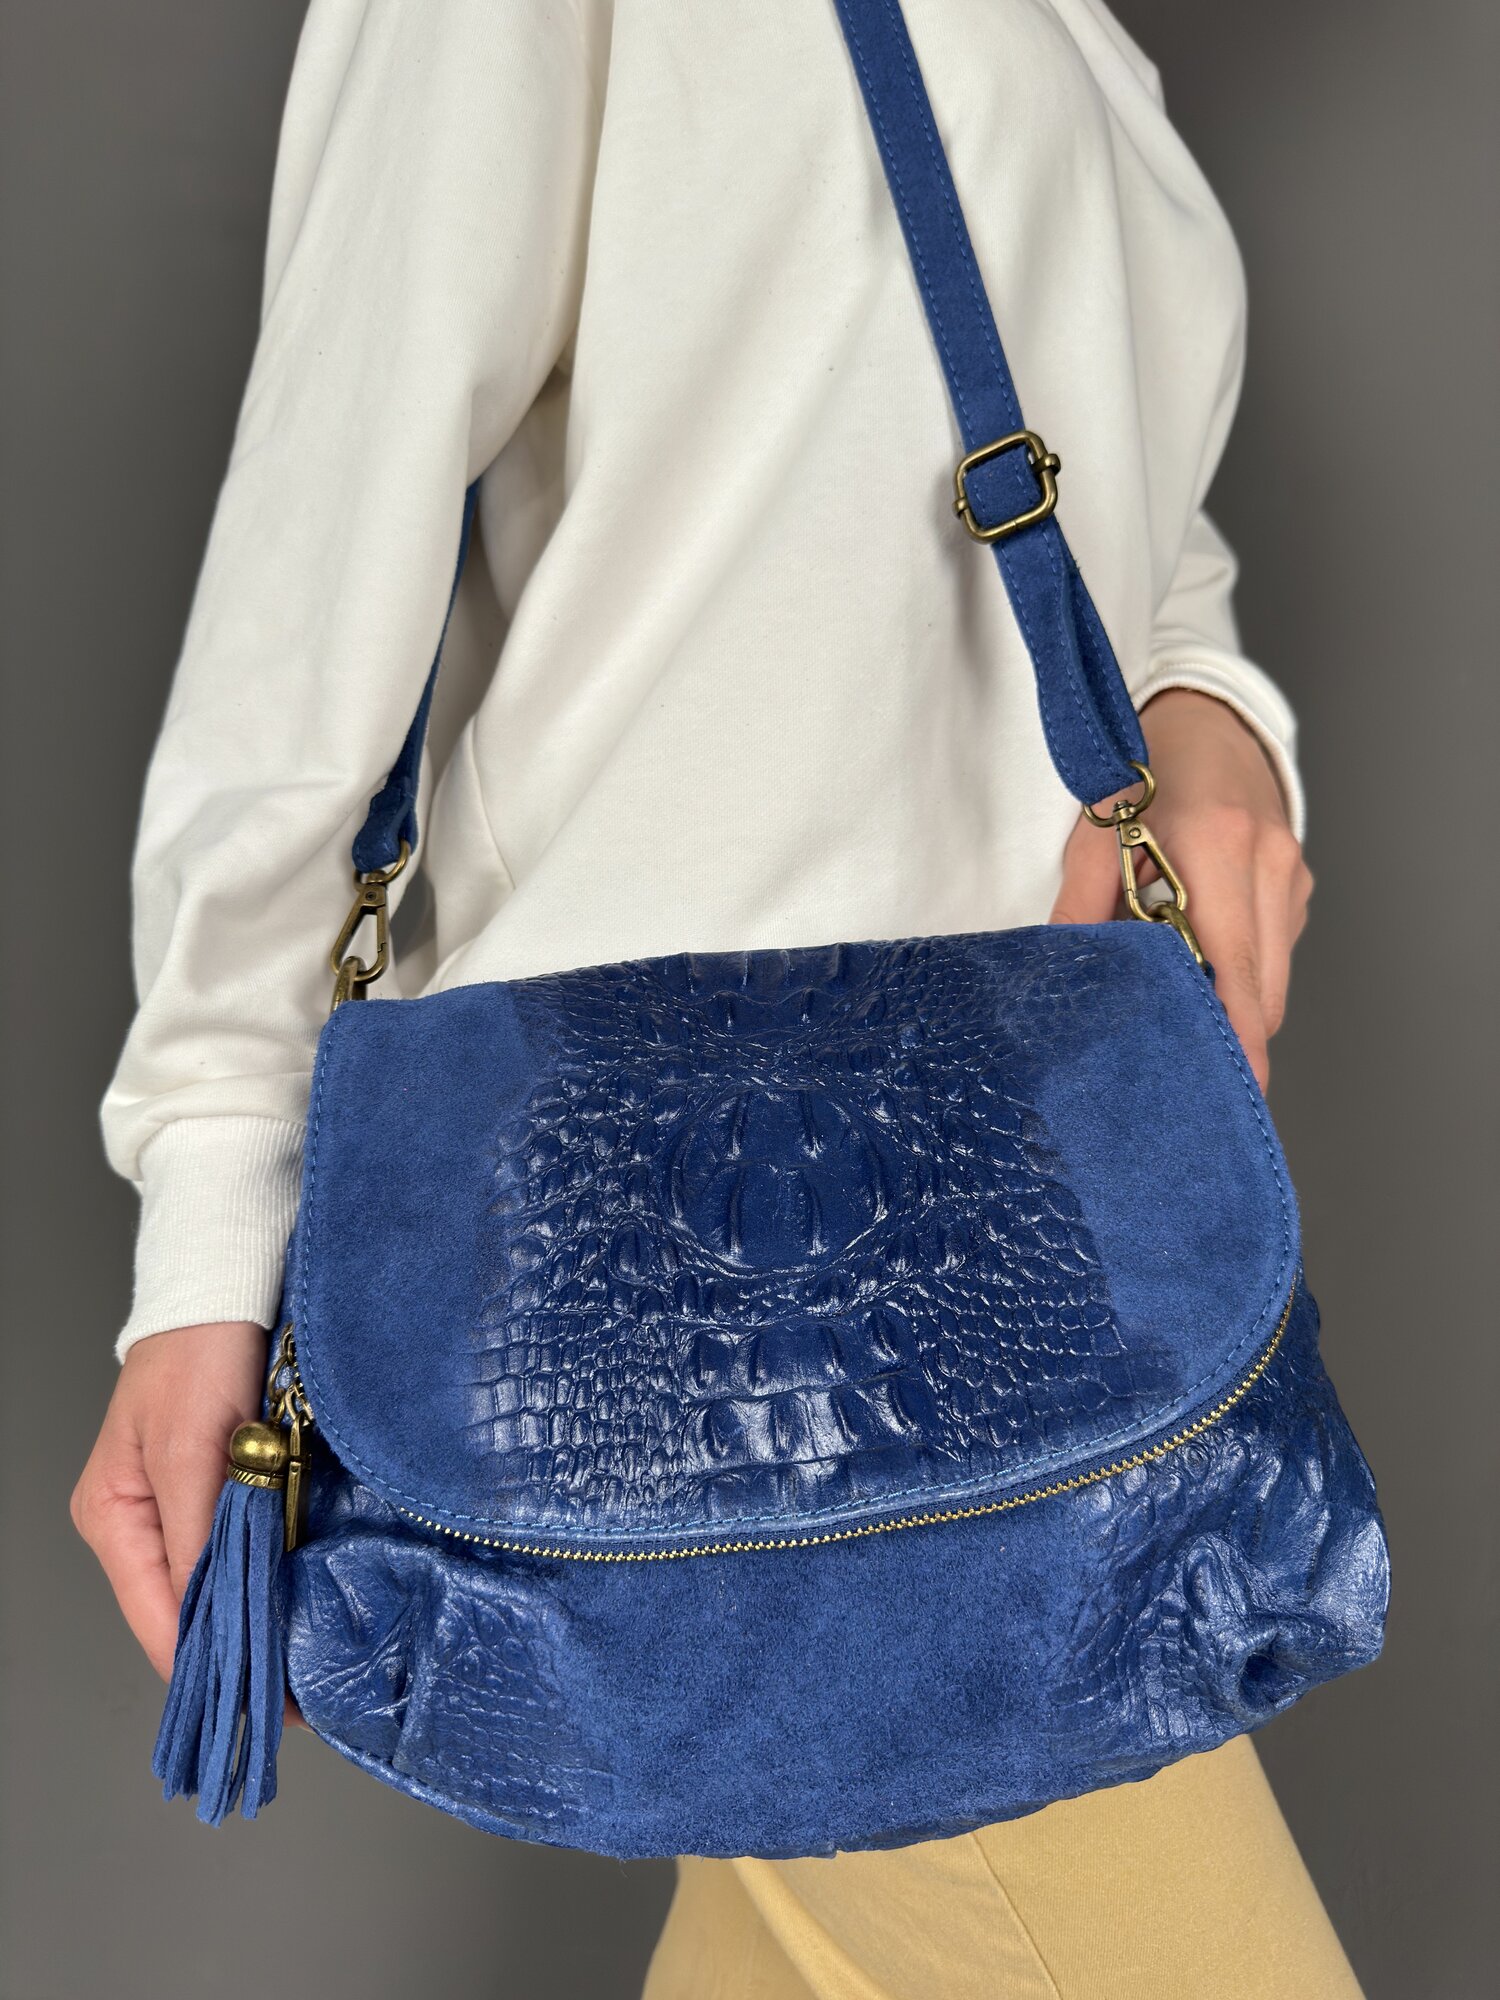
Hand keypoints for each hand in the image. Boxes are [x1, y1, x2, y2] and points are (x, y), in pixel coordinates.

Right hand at [71, 1322, 270, 1680]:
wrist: (225, 1287)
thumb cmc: (197, 1351)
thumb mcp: (194, 1447)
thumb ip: (199, 1532)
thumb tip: (210, 1612)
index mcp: (113, 1517)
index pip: (157, 1619)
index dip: (208, 1665)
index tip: (266, 1704)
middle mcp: (137, 1520)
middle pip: (182, 1611)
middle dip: (235, 1649)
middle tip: (298, 1691)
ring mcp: (176, 1506)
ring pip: (212, 1584)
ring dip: (253, 1615)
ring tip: (303, 1656)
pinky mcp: (216, 1485)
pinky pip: (235, 1549)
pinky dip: (263, 1574)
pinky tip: (298, 1597)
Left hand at [1048, 688, 1311, 1090]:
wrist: (1208, 718)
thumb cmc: (1147, 776)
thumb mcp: (1097, 831)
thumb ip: (1082, 905)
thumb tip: (1065, 973)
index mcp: (1217, 846)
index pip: (1237, 967)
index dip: (1238, 1036)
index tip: (1234, 1086)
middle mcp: (1267, 862)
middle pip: (1265, 989)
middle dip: (1236, 1037)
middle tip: (1196, 1079)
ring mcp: (1290, 873)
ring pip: (1275, 976)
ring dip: (1237, 1004)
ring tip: (1188, 1022)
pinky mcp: (1297, 882)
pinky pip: (1275, 949)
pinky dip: (1245, 971)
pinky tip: (1204, 969)